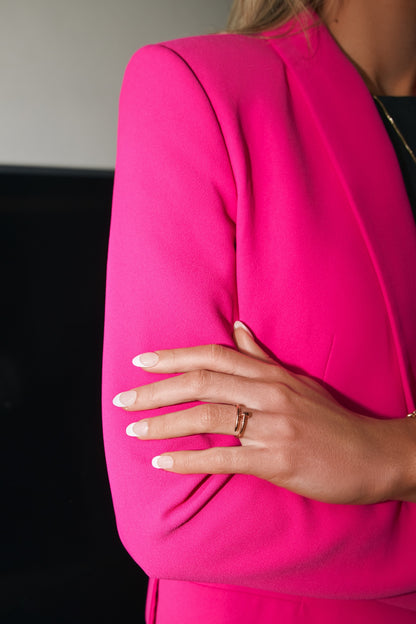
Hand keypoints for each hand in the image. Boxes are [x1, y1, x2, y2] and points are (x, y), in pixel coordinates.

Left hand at [113, 322, 413, 503]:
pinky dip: (190, 459)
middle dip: (156, 390)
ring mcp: (273, 427)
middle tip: (122, 399)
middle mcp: (269, 393)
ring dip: (165, 422)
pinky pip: (225, 458)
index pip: (213, 356)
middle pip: (202, 382)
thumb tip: (236, 327)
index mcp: (271, 374)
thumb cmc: (333, 418)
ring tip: (134, 429)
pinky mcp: (278, 460)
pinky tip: (163, 462)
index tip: (140, 361)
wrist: (375, 454)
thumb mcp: (297, 380)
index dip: (173, 357)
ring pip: (208, 416)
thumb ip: (261, 357)